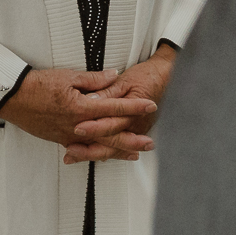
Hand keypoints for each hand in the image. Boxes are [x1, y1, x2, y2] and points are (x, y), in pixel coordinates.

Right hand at [0, 67, 153, 160]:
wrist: (14, 98)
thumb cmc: (38, 85)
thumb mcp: (67, 76)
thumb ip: (94, 79)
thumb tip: (115, 76)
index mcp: (81, 108)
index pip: (114, 108)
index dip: (134, 107)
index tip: (150, 106)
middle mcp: (78, 126)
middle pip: (110, 135)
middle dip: (132, 139)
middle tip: (149, 143)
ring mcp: (69, 136)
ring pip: (98, 146)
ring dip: (118, 151)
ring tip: (134, 154)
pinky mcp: (61, 140)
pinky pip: (83, 150)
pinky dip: (97, 153)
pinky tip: (106, 156)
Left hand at [69, 42, 179, 159]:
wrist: (165, 79)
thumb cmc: (146, 77)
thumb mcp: (125, 81)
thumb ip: (107, 91)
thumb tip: (90, 98)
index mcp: (130, 111)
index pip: (109, 123)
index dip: (93, 127)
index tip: (77, 129)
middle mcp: (134, 126)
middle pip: (109, 143)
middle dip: (88, 148)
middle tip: (70, 150)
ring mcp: (135, 132)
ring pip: (113, 150)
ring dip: (92, 154)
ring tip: (73, 157)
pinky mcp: (134, 133)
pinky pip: (118, 148)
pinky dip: (104, 153)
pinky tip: (91, 157)